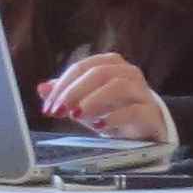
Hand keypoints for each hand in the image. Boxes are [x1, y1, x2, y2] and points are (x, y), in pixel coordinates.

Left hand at [38, 51, 176, 147]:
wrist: (147, 127)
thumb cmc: (115, 110)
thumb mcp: (86, 102)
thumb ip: (66, 94)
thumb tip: (42, 88)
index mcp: (111, 64)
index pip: (82, 67)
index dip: (62, 85)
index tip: (49, 106)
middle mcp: (128, 73)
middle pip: (99, 73)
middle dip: (74, 92)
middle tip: (58, 110)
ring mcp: (141, 91)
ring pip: (118, 86)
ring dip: (93, 100)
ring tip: (77, 115)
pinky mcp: (150, 111)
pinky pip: (133, 110)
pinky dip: (113, 117)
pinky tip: (99, 125)